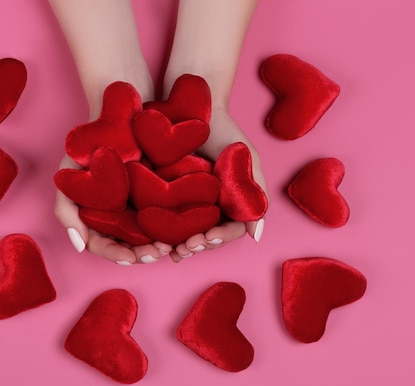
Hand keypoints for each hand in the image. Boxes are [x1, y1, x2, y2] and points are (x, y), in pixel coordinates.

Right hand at [54, 153, 171, 264]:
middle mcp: (117, 218)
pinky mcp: (158, 197)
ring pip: (149, 237)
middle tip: (158, 253)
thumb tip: (80, 247)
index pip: (104, 245)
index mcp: (96, 219)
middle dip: (142, 254)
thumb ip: (66, 212)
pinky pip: (166, 218)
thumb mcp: (68, 179)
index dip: (117, 254)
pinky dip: (172, 229)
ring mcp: (138, 208)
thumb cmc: (87, 149)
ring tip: (169, 247)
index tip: (130, 258)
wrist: (115, 119)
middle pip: (129, 246)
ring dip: (158, 246)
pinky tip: (179, 232)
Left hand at [169, 106, 269, 262]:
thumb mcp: (249, 163)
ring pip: (186, 233)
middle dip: (198, 246)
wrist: (197, 105)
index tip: (207, 238)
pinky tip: (156, 240)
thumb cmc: (226, 132)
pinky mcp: (166, 195)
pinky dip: (163, 232)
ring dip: (181, 246)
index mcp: (230, 203)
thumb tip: (257, 237)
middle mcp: (210, 207)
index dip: (219, 239)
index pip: (228, 231)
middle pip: (206, 237)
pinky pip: (165, 219)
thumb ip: (258, 196)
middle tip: (186, 248)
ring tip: (173, 250)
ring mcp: (188, 203)